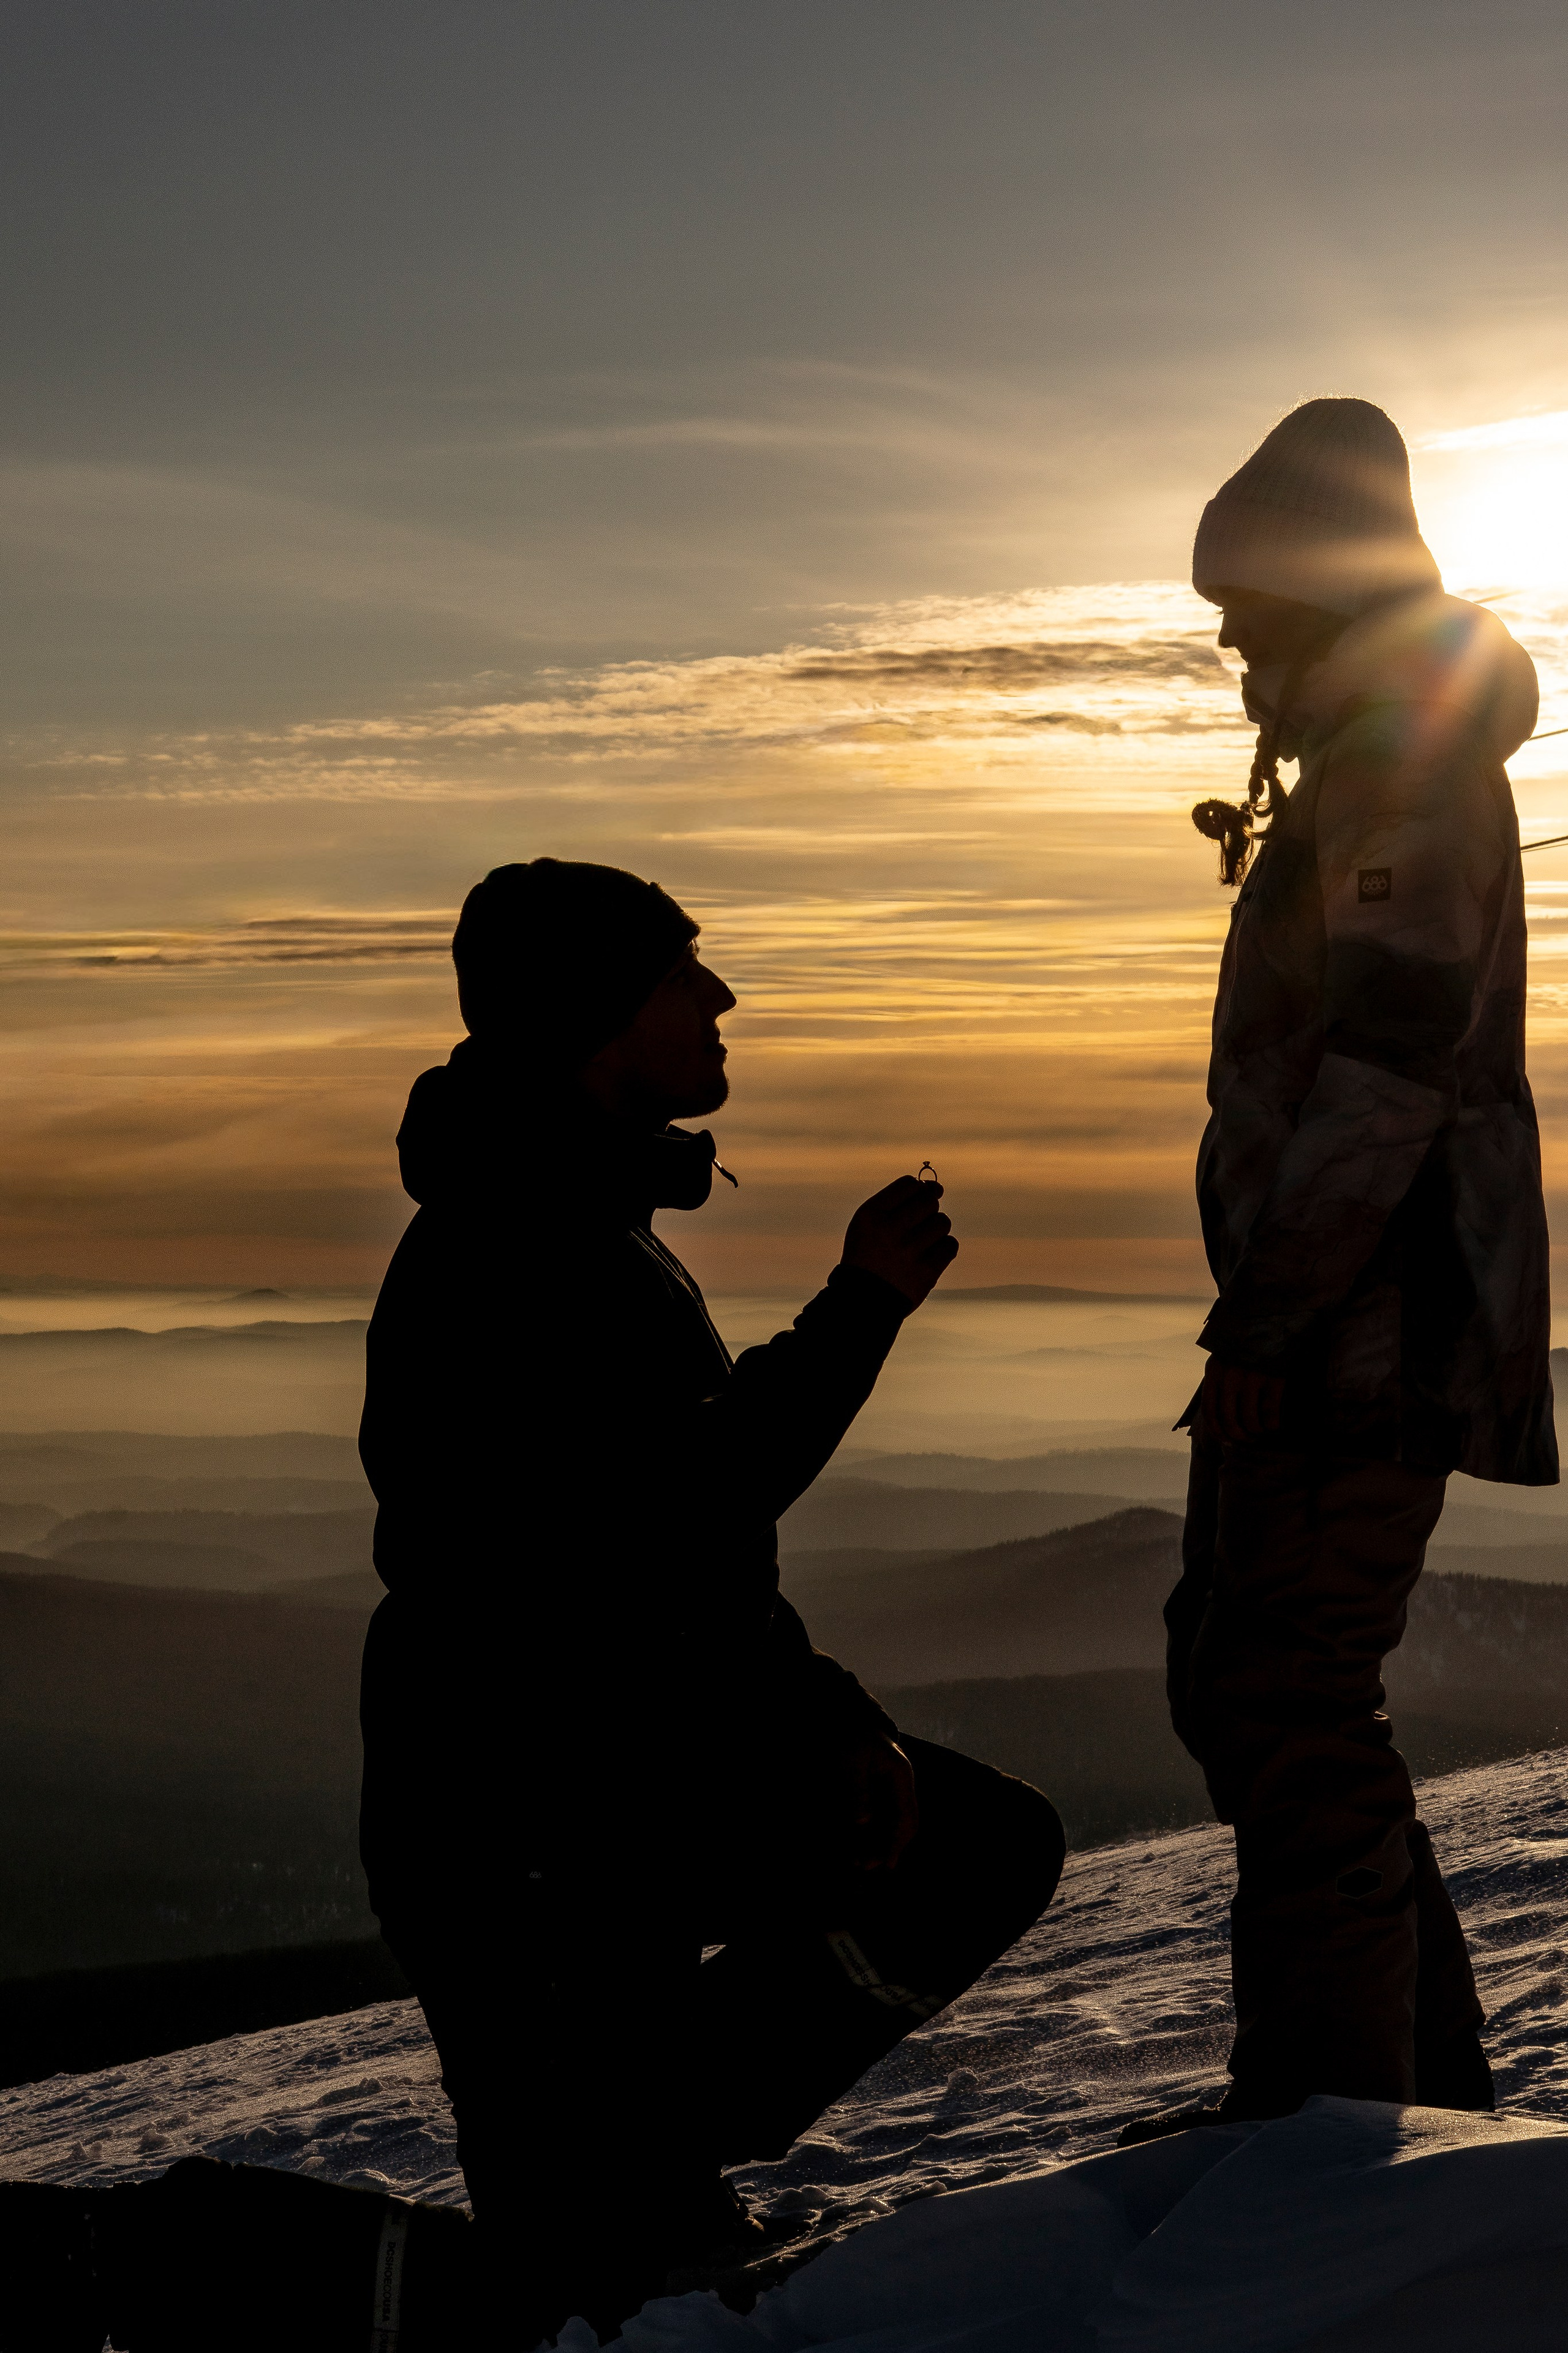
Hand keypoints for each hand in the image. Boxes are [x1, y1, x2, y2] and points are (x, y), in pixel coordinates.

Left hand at [840, 1734, 919, 1871]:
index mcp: (900, 1775)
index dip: (897, 1841)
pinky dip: (871, 1834)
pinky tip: (857, 1846)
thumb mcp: (850, 1759)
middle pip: (903, 1824)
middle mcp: (900, 1786)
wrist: (848, 1720)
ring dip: (878, 1844)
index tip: (885, 1862)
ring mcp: (891, 1791)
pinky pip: (880, 1819)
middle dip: (887, 1847)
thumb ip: (857, 1789)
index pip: (907, 1815)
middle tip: (865, 1866)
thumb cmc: (851, 1736)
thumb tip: (863, 1821)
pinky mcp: (879, 1794)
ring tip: (858, 1862)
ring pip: (891, 1824)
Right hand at [841, 1175, 957, 1306]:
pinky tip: (928, 1257)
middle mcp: (888, 1230)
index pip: (909, 1184)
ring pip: (942, 1222)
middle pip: (929, 1201)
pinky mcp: (925, 1272)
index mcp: (870, 1214)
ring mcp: (907, 1252)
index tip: (914, 1204)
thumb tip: (937, 1187)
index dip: (918, 1190)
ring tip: (921, 1243)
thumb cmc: (870, 1254)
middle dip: (928, 1210)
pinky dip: (943, 1249)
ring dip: (936, 1230)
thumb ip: (899, 1201)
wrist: (864, 1300)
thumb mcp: (870, 1223)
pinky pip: (950, 1245)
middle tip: (916, 1227)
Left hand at [1201, 1353, 1284, 1441]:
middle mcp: (1230, 1376)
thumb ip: (1218, 1382)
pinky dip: (1272, 1425)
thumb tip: (1218, 1417)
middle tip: (1247, 1440)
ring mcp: (1252, 1377)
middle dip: (1238, 1435)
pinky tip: (1274, 1425)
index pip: (1210, 1411)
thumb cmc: (1246, 1345)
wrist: (1271, 1321)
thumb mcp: (1224, 1359)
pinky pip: (1270, 1413)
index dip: (1217, 1431)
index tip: (1226, 1440)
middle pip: (1229, 1419)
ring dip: (1255, 1432)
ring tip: (1260, 1432)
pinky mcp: (1273, 1378)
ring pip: (1250, 1419)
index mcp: (1214, 1371)